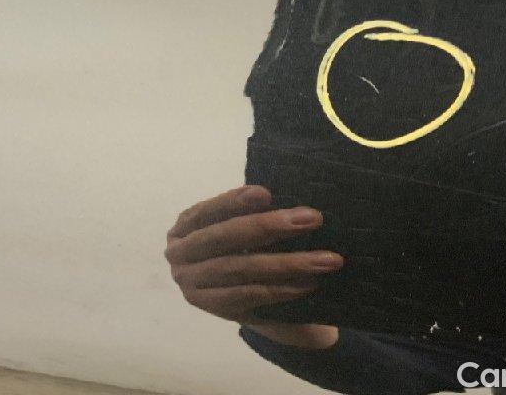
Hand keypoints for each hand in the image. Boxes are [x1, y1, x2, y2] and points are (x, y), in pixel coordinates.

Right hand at [165, 185, 342, 348]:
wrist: (244, 298)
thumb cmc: (239, 248)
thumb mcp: (233, 229)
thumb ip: (246, 214)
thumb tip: (286, 202)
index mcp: (182, 229)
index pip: (205, 211)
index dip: (233, 202)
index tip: (267, 194)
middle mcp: (180, 258)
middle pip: (225, 238)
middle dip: (269, 226)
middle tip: (312, 218)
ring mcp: (194, 287)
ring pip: (242, 270)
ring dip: (288, 263)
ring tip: (326, 259)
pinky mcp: (217, 311)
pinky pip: (251, 297)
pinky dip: (282, 289)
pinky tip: (310, 282)